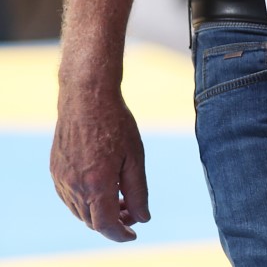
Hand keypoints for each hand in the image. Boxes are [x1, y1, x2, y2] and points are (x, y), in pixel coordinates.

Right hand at [51, 84, 149, 241]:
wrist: (86, 99)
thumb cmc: (116, 125)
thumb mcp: (135, 157)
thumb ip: (139, 191)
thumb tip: (143, 218)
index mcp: (97, 184)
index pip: (106, 224)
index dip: (120, 234)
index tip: (133, 234)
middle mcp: (74, 186)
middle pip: (92, 221)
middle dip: (113, 223)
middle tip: (133, 213)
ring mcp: (61, 180)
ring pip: (80, 212)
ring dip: (99, 213)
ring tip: (121, 200)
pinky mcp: (55, 171)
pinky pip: (70, 198)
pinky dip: (86, 202)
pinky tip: (102, 188)